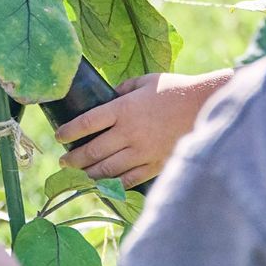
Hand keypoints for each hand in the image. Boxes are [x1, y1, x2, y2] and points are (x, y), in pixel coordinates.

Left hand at [55, 71, 228, 186]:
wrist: (206, 106)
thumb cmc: (177, 89)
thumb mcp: (147, 80)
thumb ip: (124, 88)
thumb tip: (109, 94)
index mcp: (124, 108)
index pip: (87, 122)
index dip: (69, 131)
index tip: (59, 136)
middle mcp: (129, 132)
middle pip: (92, 150)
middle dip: (74, 158)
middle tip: (64, 161)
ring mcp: (141, 151)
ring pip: (107, 169)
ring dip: (89, 174)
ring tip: (79, 175)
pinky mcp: (154, 164)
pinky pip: (128, 179)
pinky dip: (113, 184)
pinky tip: (104, 185)